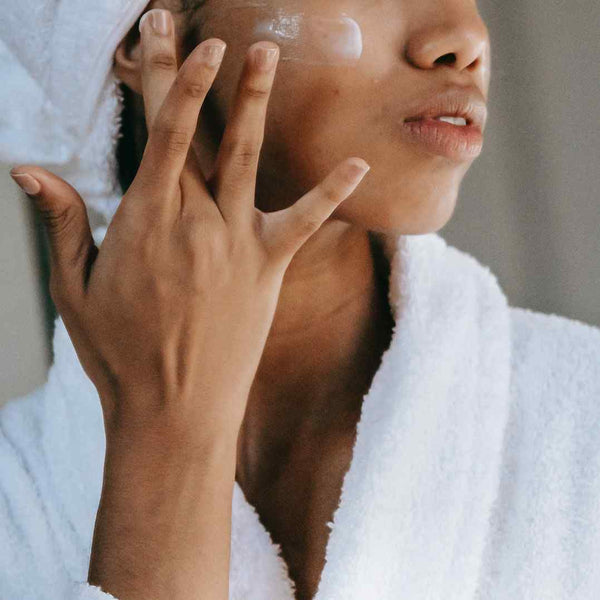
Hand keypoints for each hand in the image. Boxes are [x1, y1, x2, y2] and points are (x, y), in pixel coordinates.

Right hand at [9, 10, 369, 444]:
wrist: (174, 409)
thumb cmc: (120, 354)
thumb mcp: (77, 290)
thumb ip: (63, 224)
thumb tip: (30, 171)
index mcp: (144, 222)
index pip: (155, 134)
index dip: (163, 81)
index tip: (167, 37)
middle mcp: (193, 222)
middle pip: (195, 134)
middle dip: (192, 74)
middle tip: (196, 28)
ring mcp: (235, 242)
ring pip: (247, 159)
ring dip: (256, 102)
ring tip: (266, 53)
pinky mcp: (267, 268)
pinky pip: (305, 222)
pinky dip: (332, 192)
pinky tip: (357, 163)